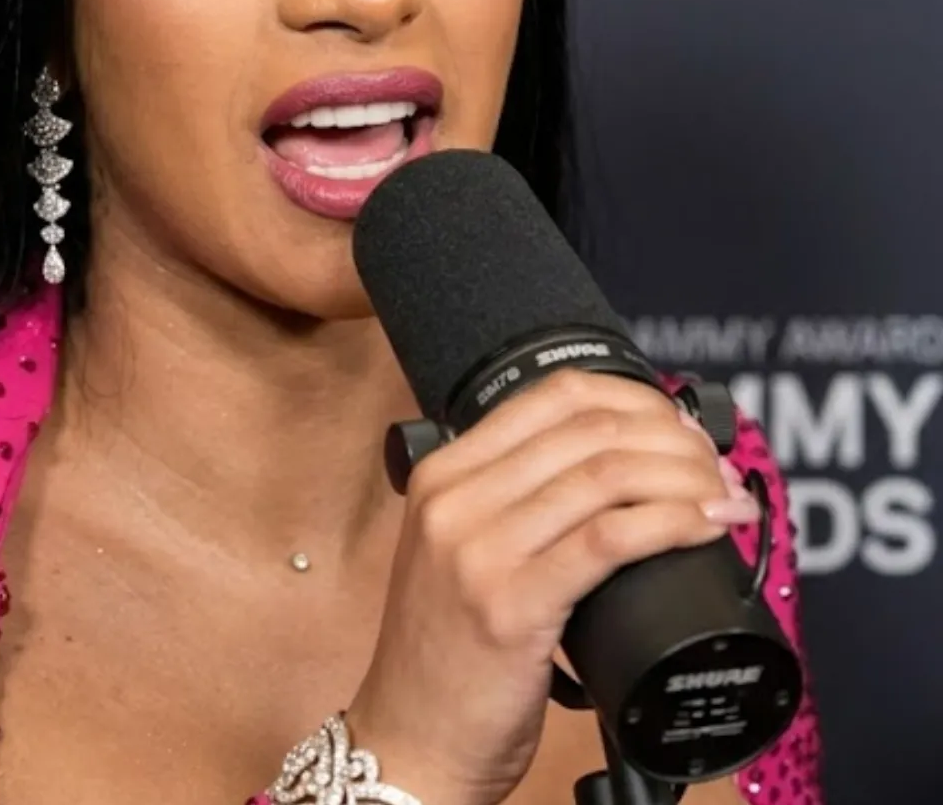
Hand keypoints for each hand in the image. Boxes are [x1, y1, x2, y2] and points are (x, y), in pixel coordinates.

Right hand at [344, 369, 758, 804]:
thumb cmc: (448, 654)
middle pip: (588, 429)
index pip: (552, 395)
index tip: (676, 423)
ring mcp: (478, 548)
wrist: (410, 740)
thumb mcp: (461, 553)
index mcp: (442, 472)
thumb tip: (614, 470)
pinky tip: (708, 524)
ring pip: (605, 475)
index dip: (632, 397)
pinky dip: (673, 523)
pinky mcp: (513, 604)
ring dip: (685, 478)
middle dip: (671, 438)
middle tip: (715, 464)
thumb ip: (510, 504)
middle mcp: (455, 497)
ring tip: (725, 494)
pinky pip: (610, 539)